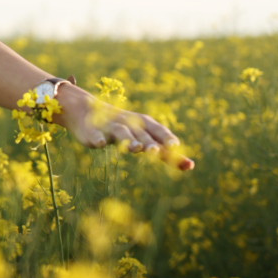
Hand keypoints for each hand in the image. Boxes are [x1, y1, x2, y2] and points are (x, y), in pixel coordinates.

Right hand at [54, 84, 194, 170]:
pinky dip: (97, 138)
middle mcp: (129, 123)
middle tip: (155, 151)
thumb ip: (165, 152)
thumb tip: (190, 165)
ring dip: (128, 139)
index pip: (158, 131)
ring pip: (121, 132)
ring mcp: (110, 127)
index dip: (165, 138)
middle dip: (148, 141)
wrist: (86, 111)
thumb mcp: (144, 137)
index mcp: (143, 124)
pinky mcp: (93, 131)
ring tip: (135, 148)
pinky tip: (99, 143)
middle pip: (141, 133)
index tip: (175, 147)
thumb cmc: (123, 128)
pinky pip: (95, 134)